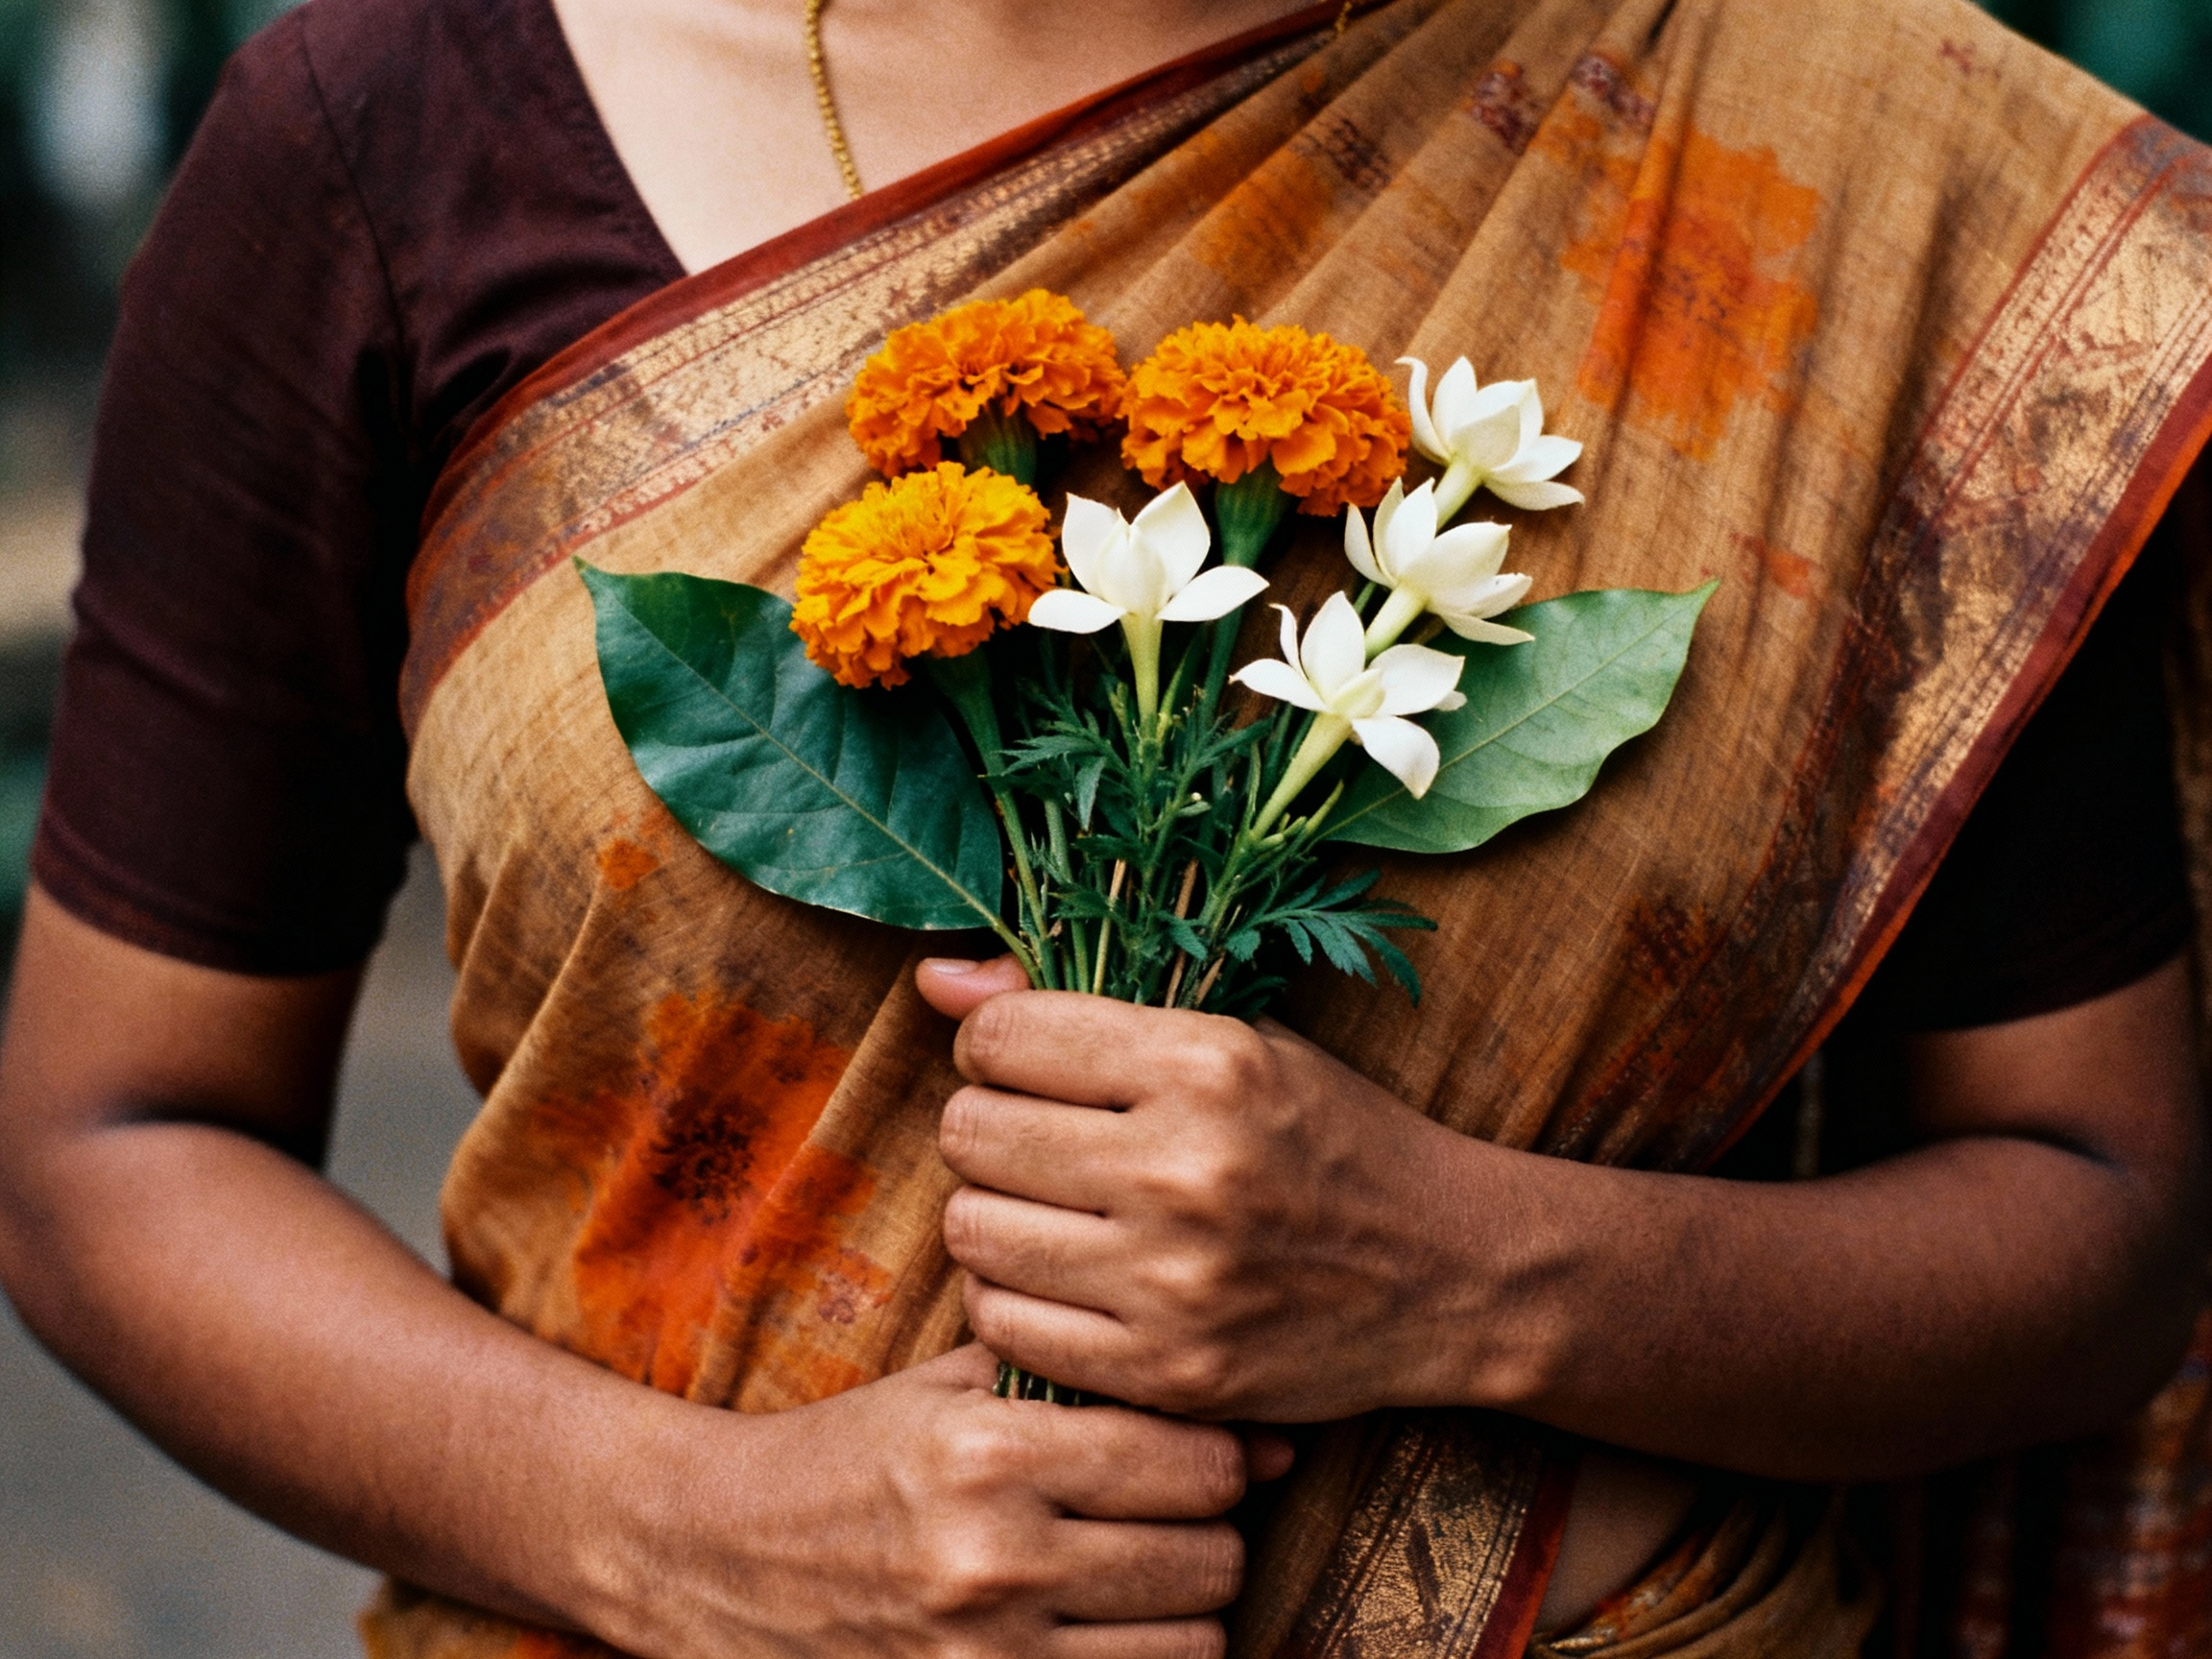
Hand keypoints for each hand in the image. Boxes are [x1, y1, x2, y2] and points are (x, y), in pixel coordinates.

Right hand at [592, 1345, 1273, 1658]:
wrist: (719, 1555)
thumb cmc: (857, 1453)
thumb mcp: (958, 1385)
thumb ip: (1100, 1390)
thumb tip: (1271, 1441)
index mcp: (988, 1450)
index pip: (1196, 1465)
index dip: (1216, 1458)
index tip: (1192, 1456)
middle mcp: (993, 1558)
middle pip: (1209, 1560)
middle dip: (1207, 1534)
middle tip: (1168, 1517)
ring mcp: (985, 1655)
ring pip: (1191, 1647)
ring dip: (1182, 1611)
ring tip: (1137, 1576)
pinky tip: (1101, 1628)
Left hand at [914, 962, 1497, 1421]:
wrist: (1448, 1270)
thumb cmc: (1328, 1137)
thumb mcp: (1232, 1040)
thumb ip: (1077, 1005)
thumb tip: (933, 981)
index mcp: (1206, 1062)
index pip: (1000, 1041)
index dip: (995, 1050)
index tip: (1029, 1068)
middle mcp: (1185, 1167)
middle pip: (970, 1133)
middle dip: (987, 1128)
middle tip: (1036, 1141)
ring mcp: (1174, 1280)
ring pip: (972, 1230)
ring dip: (994, 1214)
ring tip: (1048, 1208)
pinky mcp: (1169, 1370)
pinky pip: (1003, 1325)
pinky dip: (1014, 1297)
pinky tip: (1065, 1277)